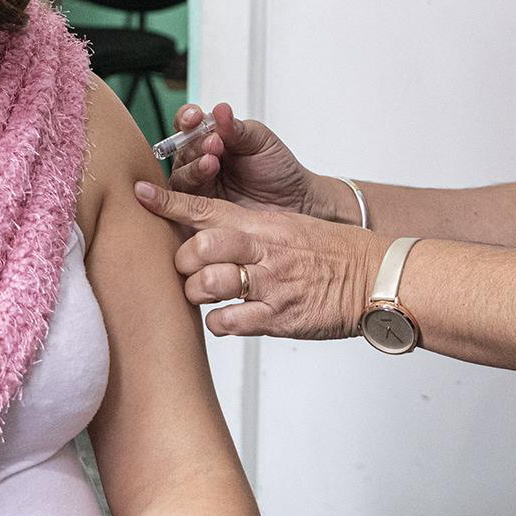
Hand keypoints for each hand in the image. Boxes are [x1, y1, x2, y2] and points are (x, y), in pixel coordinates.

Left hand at [135, 181, 384, 339]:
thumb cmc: (333, 254)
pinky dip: (219, 323)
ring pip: (206, 285)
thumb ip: (248, 230)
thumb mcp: (289, 228)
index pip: (206, 207)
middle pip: (197, 248)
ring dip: (197, 293)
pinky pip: (228, 323)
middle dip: (183, 261)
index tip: (139, 192)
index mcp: (263, 224)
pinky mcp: (278, 318)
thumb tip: (206, 231)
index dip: (168, 201)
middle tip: (189, 270)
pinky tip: (229, 319)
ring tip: (208, 295)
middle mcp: (263, 250)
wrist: (376, 278)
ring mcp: (269, 284)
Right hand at [166, 102, 344, 219]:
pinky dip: (191, 191)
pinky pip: (185, 203)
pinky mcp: (199, 213)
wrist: (296, 202)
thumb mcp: (260, 142)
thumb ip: (237, 129)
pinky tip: (207, 181)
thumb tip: (220, 110)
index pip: (189, 125)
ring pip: (181, 175)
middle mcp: (200, 162)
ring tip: (212, 162)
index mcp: (212, 139)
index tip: (195, 116)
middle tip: (214, 143)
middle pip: (181, 150)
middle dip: (195, 144)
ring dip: (194, 166)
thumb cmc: (278, 170)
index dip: (187, 118)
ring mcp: (199, 188)